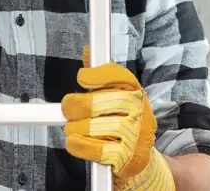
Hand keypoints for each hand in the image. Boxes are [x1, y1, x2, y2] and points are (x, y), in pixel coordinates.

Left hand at [61, 47, 175, 189]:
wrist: (142, 160)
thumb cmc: (124, 122)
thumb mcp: (116, 96)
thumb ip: (101, 76)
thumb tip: (88, 51)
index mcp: (135, 91)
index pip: (117, 75)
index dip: (96, 75)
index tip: (82, 77)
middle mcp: (139, 111)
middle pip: (99, 101)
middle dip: (76, 105)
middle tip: (67, 108)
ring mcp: (135, 135)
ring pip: (93, 127)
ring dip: (75, 128)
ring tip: (73, 128)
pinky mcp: (127, 157)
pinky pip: (96, 150)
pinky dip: (80, 146)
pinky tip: (74, 142)